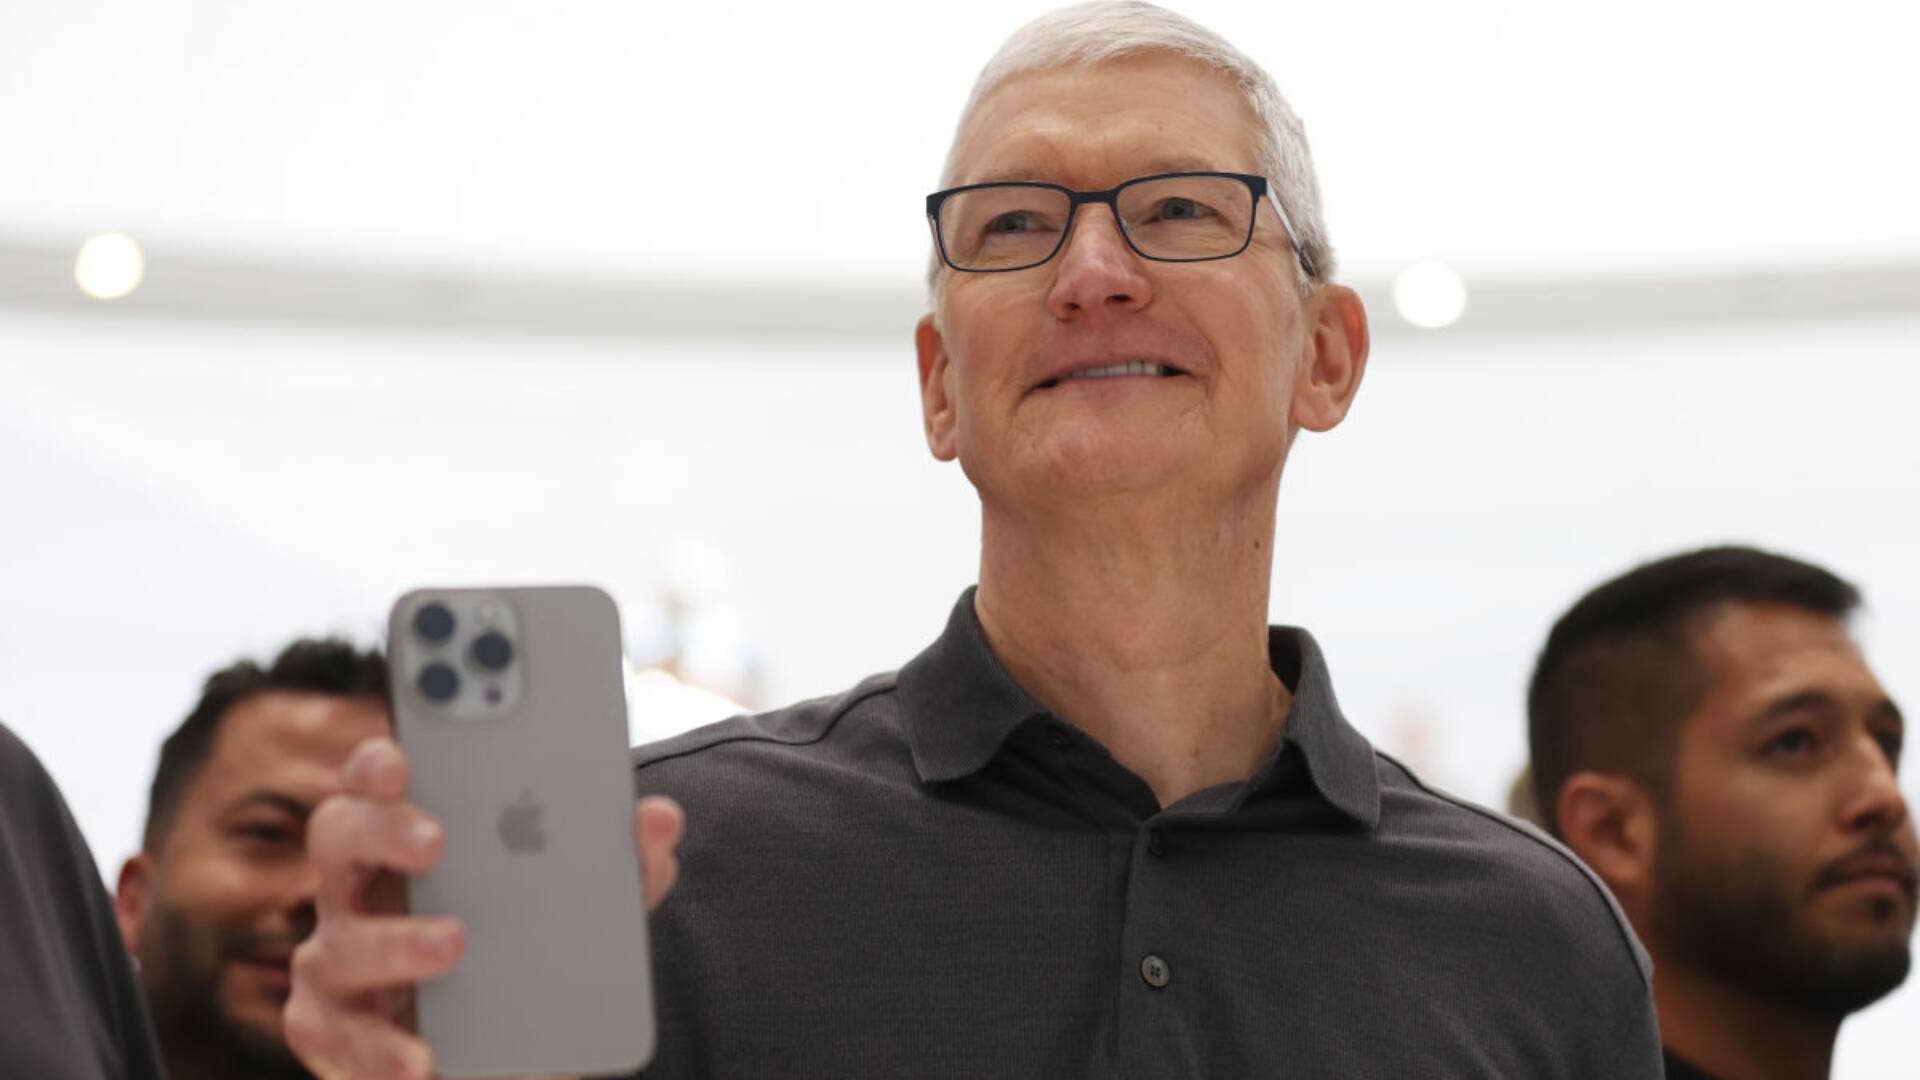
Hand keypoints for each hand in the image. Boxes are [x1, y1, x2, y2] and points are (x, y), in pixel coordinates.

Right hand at [284, 736, 683, 1078]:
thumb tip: (661, 819)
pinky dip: (382, 1050)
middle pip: (338, 835)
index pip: (378, 779)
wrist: (514, 1049)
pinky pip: (346, 1039)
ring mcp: (339, 958)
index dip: (380, 761)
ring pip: (339, 942)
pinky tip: (422, 1059)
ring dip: (396, 941)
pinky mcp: (338, 1031)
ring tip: (454, 943)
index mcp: (407, 835)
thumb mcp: (582, 906)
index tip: (403, 754)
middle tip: (437, 840)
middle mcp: (359, 887)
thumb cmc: (528, 949)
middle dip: (381, 828)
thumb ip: (618, 866)